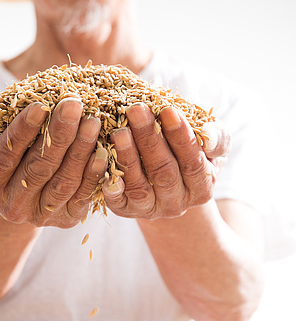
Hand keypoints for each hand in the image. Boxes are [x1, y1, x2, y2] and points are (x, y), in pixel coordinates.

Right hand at [0, 98, 106, 227]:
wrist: (14, 188)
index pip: (5, 156)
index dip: (22, 130)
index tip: (40, 105)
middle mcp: (10, 207)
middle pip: (38, 168)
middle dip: (58, 134)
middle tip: (73, 104)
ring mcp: (40, 216)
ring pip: (63, 182)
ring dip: (80, 150)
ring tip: (92, 121)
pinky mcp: (66, 219)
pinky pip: (82, 196)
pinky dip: (94, 174)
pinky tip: (103, 150)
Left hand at [102, 103, 229, 218]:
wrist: (170, 179)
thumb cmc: (192, 151)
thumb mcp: (211, 143)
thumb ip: (217, 138)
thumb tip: (209, 139)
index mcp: (202, 187)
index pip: (192, 161)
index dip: (180, 136)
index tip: (167, 109)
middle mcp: (177, 203)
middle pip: (163, 172)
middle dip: (149, 139)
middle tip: (135, 110)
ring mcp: (151, 208)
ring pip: (139, 185)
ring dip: (128, 156)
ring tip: (119, 130)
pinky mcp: (126, 210)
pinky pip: (118, 201)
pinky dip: (111, 187)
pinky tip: (103, 164)